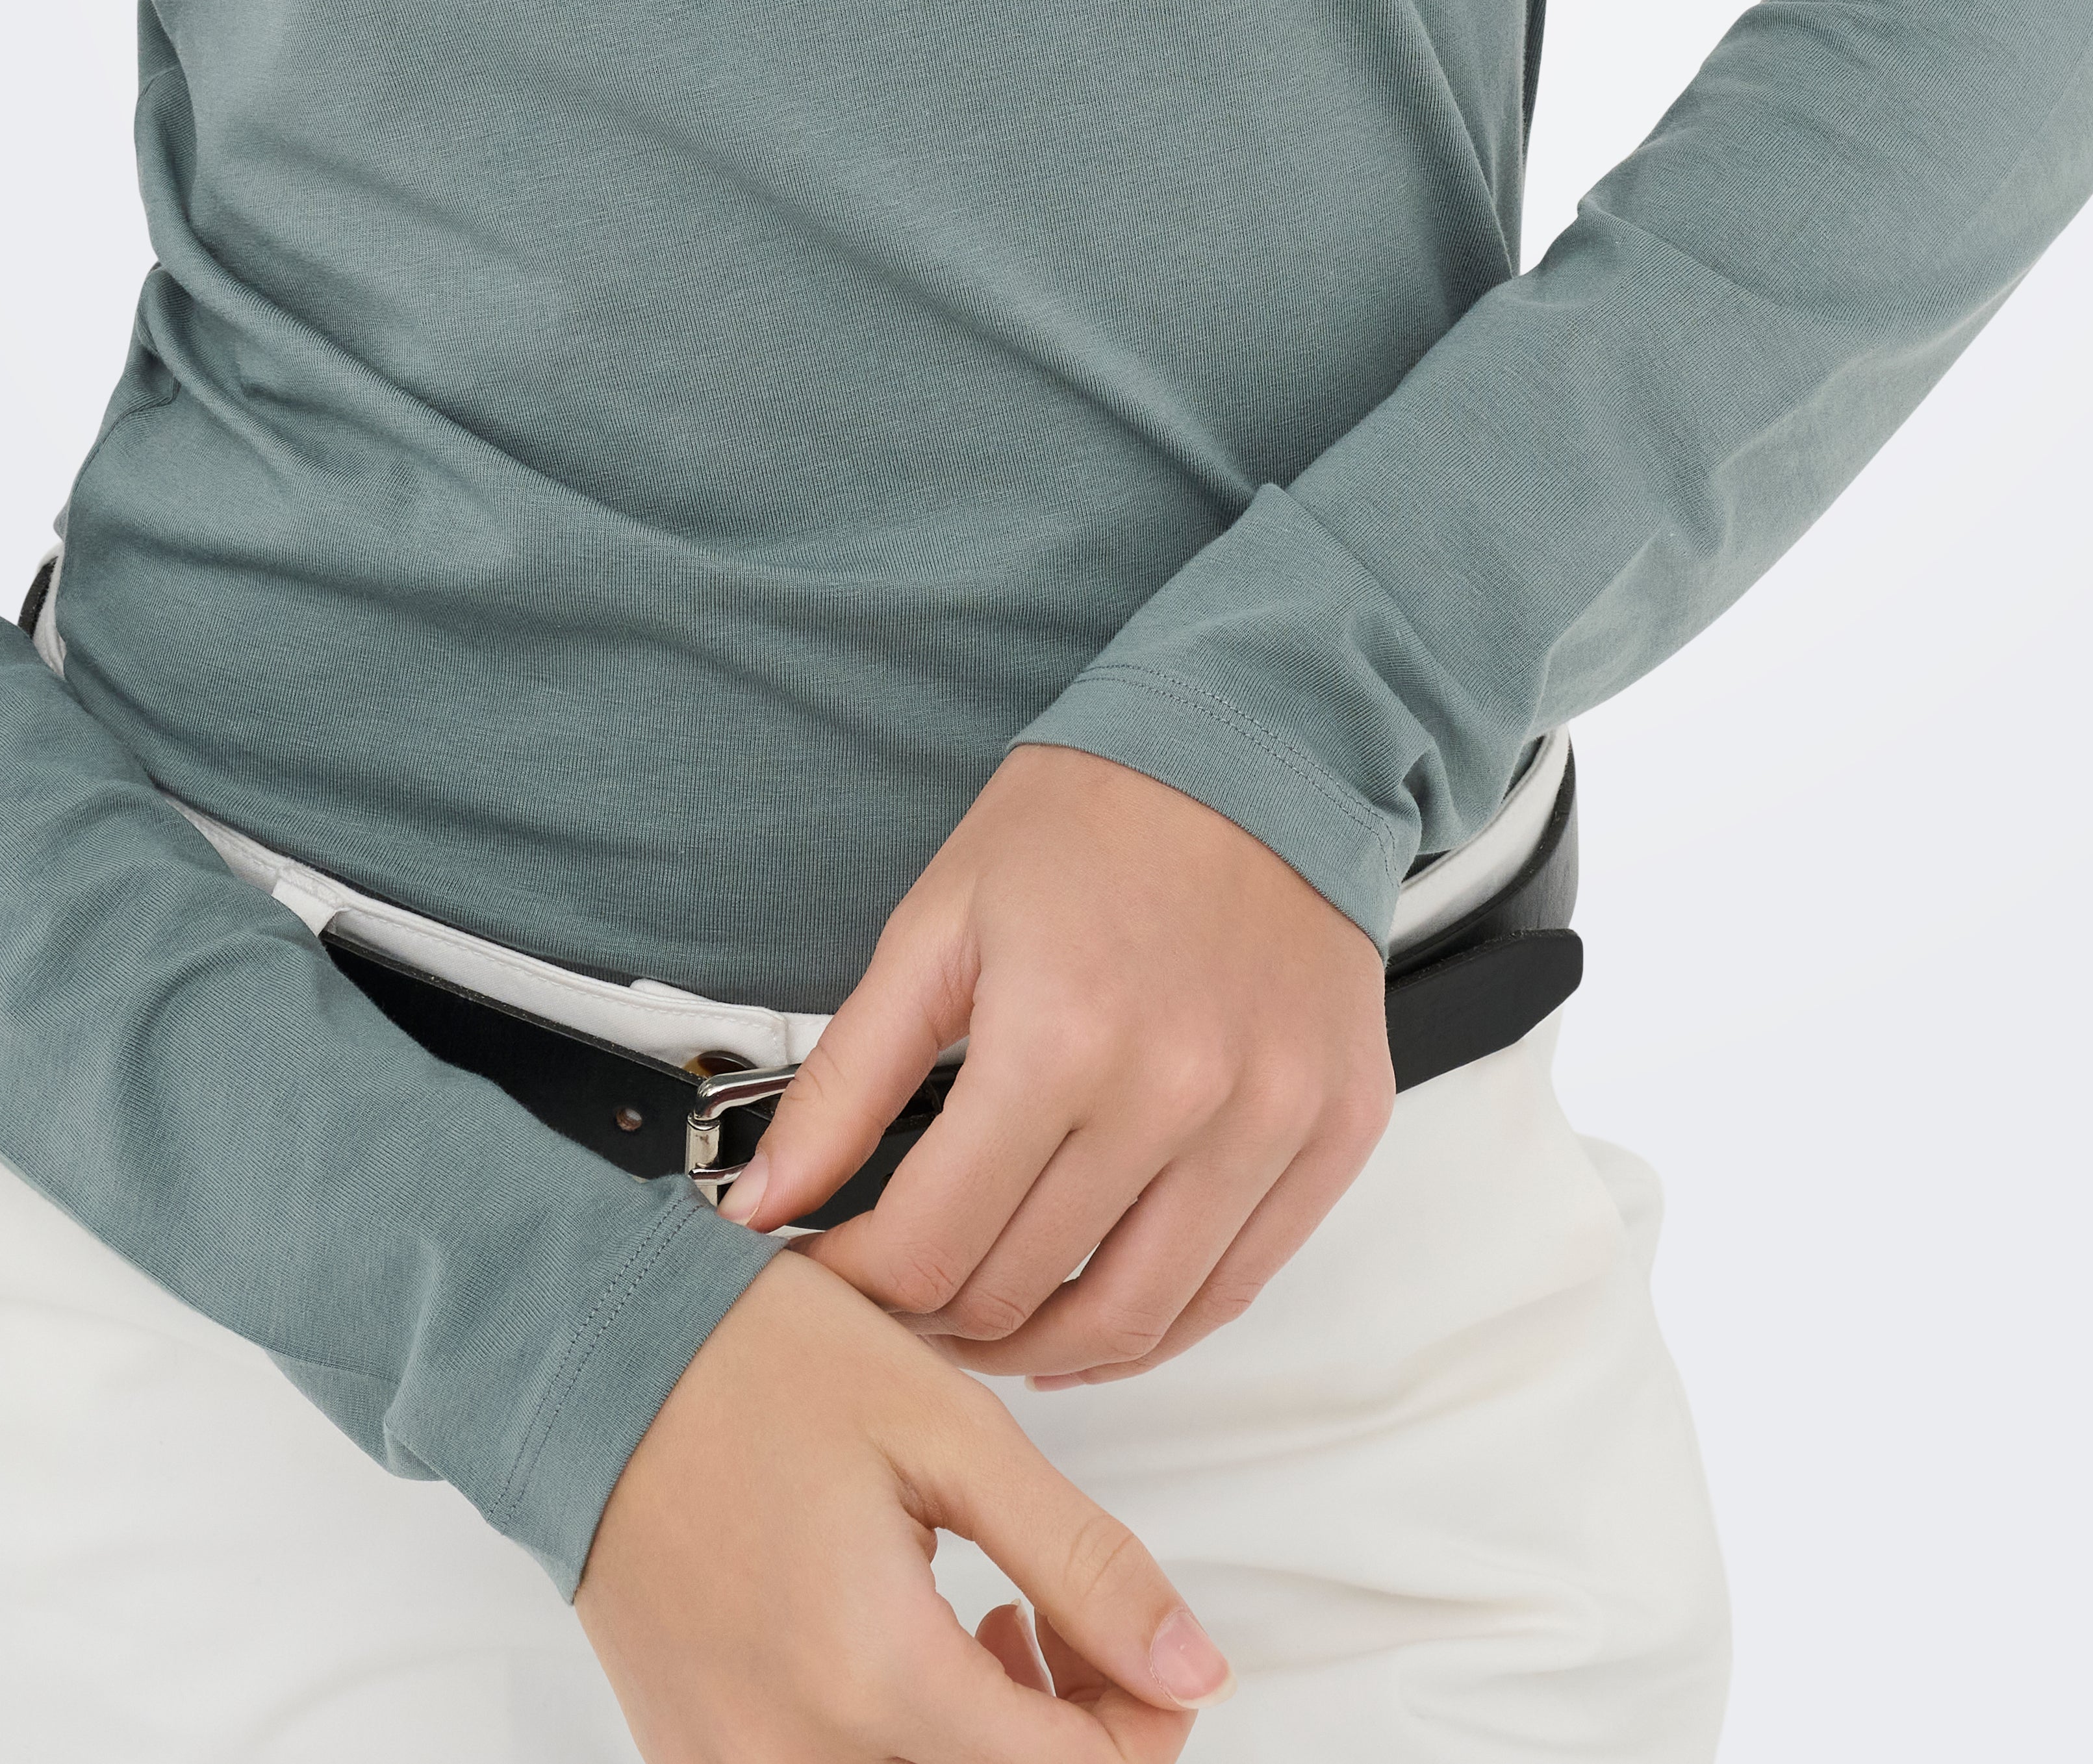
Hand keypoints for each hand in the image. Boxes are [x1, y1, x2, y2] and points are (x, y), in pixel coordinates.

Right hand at [575, 1243, 1226, 1760]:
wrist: (588, 1363)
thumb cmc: (752, 1366)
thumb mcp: (949, 1431)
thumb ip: (1083, 1559)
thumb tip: (1196, 1666)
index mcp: (876, 1677)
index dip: (1145, 1719)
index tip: (1147, 1644)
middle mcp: (797, 1758)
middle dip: (1072, 1730)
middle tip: (1063, 1615)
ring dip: (989, 1743)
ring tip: (992, 1618)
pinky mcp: (699, 1762)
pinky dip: (904, 1742)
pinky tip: (909, 1644)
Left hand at [722, 743, 1392, 1385]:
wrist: (1258, 745)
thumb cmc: (1098, 816)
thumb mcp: (940, 925)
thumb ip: (846, 1083)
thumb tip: (758, 1206)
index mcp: (1060, 1036)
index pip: (929, 1251)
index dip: (857, 1285)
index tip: (832, 1270)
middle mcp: (1175, 1093)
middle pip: (1021, 1296)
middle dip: (934, 1317)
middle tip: (900, 1291)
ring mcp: (1268, 1121)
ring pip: (1131, 1324)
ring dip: (1039, 1347)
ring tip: (987, 1317)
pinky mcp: (1334, 1131)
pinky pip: (1234, 1287)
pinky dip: (1153, 1325)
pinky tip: (1092, 1306)